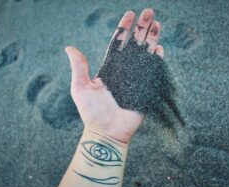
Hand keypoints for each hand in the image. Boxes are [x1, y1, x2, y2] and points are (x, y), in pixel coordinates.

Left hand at [65, 8, 162, 143]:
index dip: (124, 29)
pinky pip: (153, 71)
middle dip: (142, 28)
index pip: (118, 43)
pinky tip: (159, 47)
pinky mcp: (145, 89)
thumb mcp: (81, 88)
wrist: (106, 132)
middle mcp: (124, 70)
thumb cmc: (92, 112)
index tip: (129, 14)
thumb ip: (79, 67)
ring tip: (157, 24)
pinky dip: (157, 59)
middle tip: (149, 12)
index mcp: (110, 67)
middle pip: (135, 44)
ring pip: (145, 54)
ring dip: (151, 38)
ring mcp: (136, 79)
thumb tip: (69, 47)